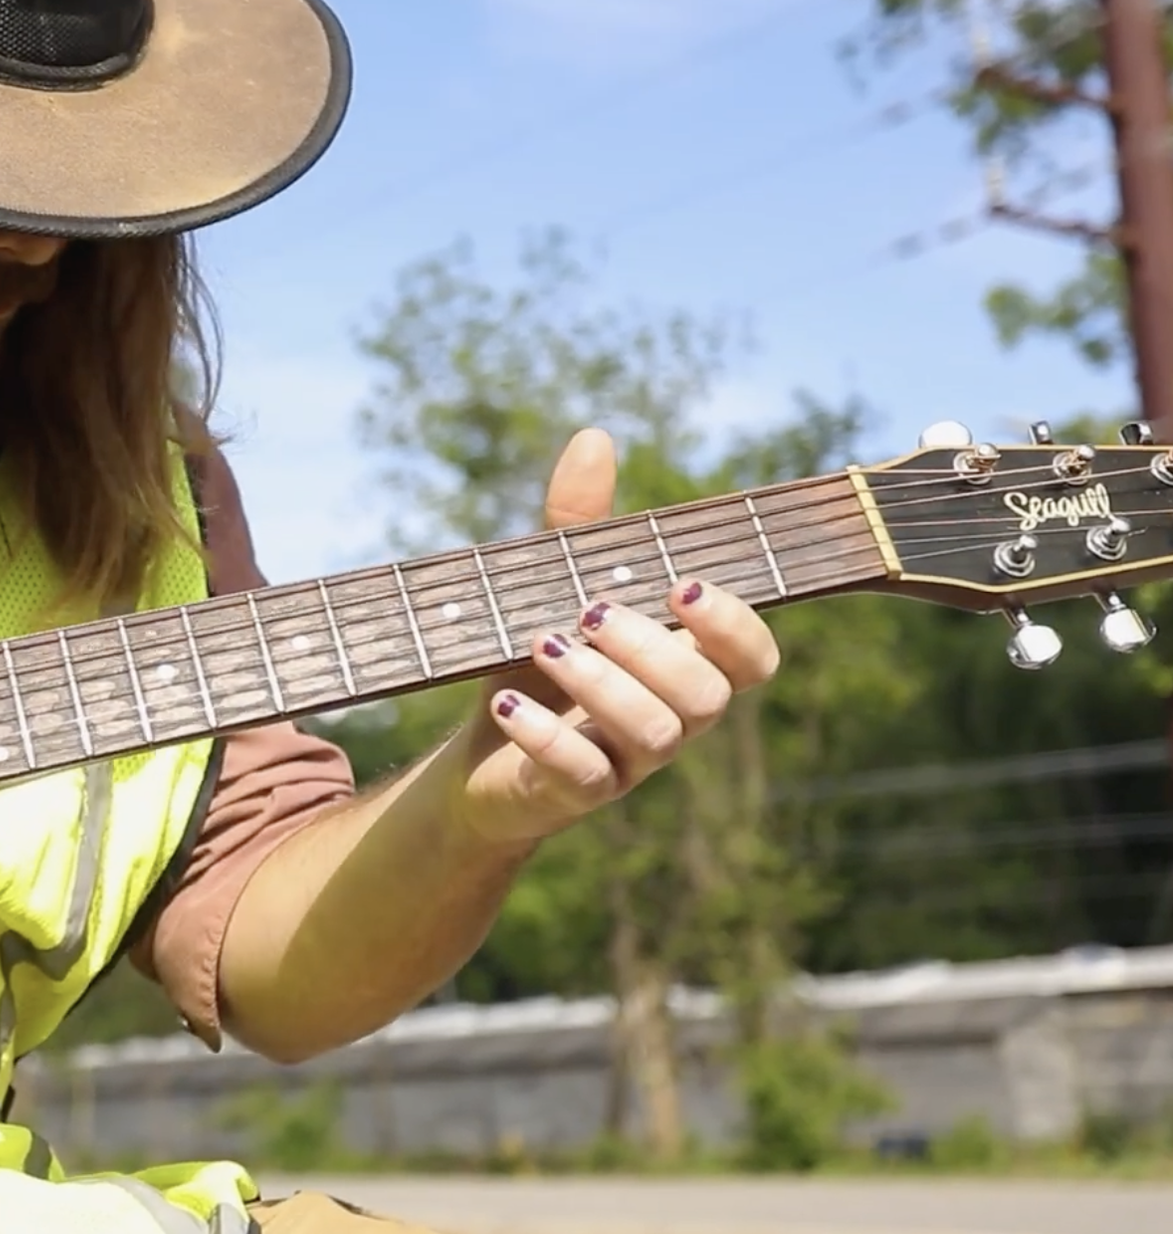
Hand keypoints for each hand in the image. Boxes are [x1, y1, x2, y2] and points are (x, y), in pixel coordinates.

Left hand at [454, 428, 781, 845]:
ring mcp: (628, 763)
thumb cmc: (537, 659)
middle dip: (655, 649)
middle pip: (707, 697)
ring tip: (544, 644)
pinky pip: (581, 777)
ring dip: (602, 688)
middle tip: (590, 612)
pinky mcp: (574, 796)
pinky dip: (545, 738)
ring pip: (655, 736)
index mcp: (685, 666)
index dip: (734, 626)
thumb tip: (593, 437)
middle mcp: (673, 719)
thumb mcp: (551, 586)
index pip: (753, 659)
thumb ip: (578, 525)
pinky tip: (506, 703)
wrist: (480, 748)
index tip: (680, 586)